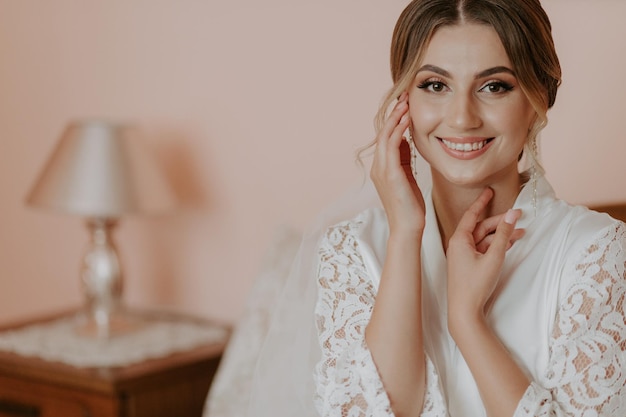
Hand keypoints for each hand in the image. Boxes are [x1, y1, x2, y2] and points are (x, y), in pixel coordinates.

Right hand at [370, 92, 424, 235]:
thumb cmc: (410, 206)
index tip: (405, 105)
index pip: (386, 138)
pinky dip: (398, 130)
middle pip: (383, 133)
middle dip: (394, 113)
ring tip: (405, 102)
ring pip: (385, 136)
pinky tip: (407, 119)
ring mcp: (382, 170)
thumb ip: (404, 159)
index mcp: (382, 168)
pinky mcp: (389, 173)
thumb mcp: (407, 177)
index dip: (394, 120)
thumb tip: (405, 141)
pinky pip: (391, 146)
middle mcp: (378, 167)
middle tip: (404, 96)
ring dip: (395, 118)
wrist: (408, 227)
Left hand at [446, 188, 522, 322]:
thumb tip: (513, 214)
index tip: (489, 190)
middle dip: (500, 223)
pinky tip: (510, 244)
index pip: (471, 214)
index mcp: (459, 240)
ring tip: (522, 233)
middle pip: (481, 227)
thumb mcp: (494, 257)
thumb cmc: (475, 285)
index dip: (482, 202)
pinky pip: (482, 249)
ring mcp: (462, 255)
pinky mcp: (468, 265)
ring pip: (484, 239)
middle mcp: (458, 245)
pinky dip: (496, 246)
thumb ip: (504, 235)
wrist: (464, 311)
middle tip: (519, 217)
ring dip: (501, 236)